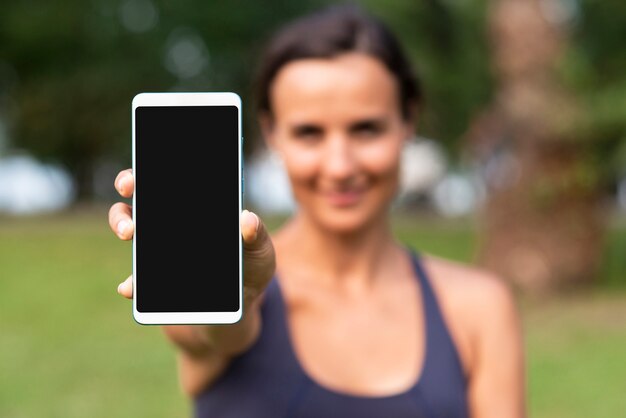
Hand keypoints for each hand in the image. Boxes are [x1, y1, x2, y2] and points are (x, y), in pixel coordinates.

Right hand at [107, 168, 275, 301]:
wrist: (241, 304)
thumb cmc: (251, 267)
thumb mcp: (260, 251)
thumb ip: (256, 236)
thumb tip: (247, 219)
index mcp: (196, 208)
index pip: (169, 179)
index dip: (153, 169)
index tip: (140, 170)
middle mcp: (170, 223)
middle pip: (141, 196)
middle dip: (130, 185)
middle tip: (130, 188)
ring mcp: (158, 251)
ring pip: (129, 227)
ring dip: (123, 224)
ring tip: (130, 232)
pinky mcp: (155, 283)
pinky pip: (136, 280)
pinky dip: (131, 283)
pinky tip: (130, 286)